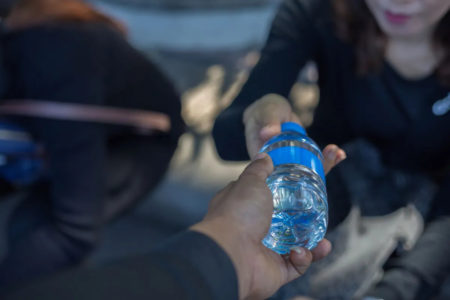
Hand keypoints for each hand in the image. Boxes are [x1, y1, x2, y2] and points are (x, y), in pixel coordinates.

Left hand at [191, 150, 344, 298]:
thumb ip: (259, 169)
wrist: (231, 253)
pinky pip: (297, 264)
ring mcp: (266, 249)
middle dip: (310, 216)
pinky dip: (304, 258)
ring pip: (298, 243)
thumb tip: (264, 157)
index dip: (296, 186)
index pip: (277, 193)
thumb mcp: (250, 182)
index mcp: (249, 206)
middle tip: (325, 208)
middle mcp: (257, 227)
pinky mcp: (275, 269)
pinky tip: (300, 252)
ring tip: (323, 240)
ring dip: (313, 242)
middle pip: (290, 218)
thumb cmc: (237, 214)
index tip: (315, 179)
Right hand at [243, 94, 345, 172]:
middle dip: (315, 173)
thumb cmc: (264, 112)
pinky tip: (340, 154)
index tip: (309, 172)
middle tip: (330, 159)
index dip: (293, 177)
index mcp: (263, 161)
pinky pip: (312, 161)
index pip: (276, 174)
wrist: (271, 110)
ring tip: (337, 153)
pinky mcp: (300, 157)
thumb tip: (268, 133)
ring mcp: (289, 162)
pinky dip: (326, 159)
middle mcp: (276, 166)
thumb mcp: (266, 113)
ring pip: (306, 171)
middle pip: (295, 177)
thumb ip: (268, 121)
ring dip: (324, 165)